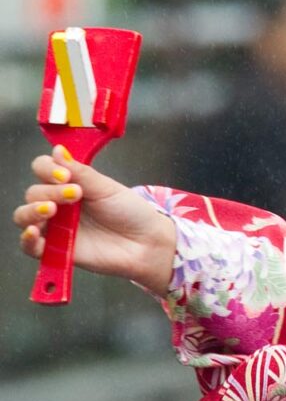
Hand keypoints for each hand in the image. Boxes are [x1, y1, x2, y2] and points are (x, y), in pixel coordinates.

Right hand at [13, 145, 175, 296]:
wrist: (145, 242)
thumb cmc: (129, 212)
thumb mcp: (107, 188)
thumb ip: (81, 172)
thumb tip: (58, 150)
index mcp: (70, 184)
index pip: (42, 169)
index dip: (47, 168)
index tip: (65, 174)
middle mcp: (58, 204)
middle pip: (33, 192)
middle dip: (50, 191)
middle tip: (74, 194)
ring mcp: (54, 227)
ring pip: (24, 216)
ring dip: (32, 210)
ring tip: (52, 210)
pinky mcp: (54, 250)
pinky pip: (28, 246)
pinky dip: (26, 239)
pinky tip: (33, 231)